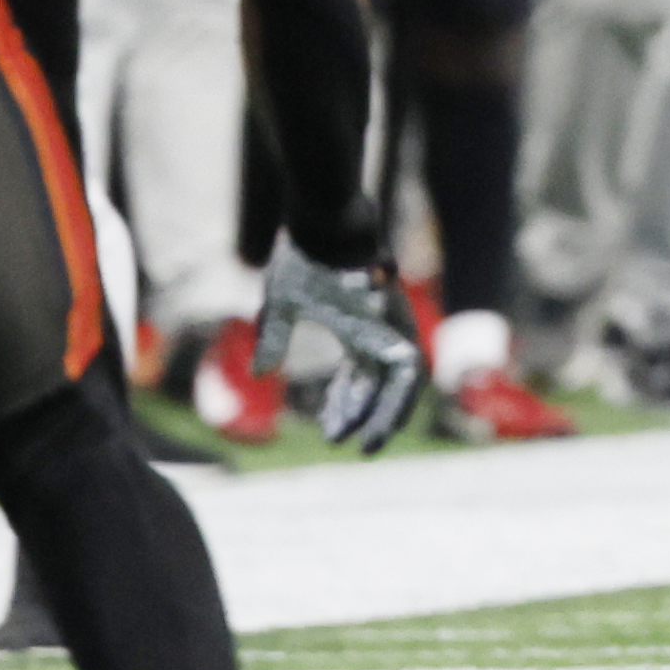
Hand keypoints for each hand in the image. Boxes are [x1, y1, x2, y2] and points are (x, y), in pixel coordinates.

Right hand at [254, 236, 426, 452]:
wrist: (323, 219)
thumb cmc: (304, 254)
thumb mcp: (282, 304)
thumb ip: (275, 336)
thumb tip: (261, 372)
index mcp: (357, 329)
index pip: (358, 378)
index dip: (345, 406)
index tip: (330, 434)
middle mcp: (380, 331)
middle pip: (382, 385)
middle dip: (370, 417)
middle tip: (359, 449)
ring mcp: (392, 325)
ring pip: (404, 382)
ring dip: (389, 415)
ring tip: (371, 445)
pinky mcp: (398, 321)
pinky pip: (408, 369)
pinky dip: (397, 397)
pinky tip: (382, 421)